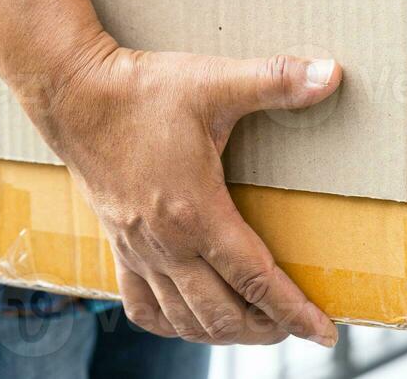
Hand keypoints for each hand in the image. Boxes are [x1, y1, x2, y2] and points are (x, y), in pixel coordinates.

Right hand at [40, 40, 342, 345]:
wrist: (74, 94)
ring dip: (225, 332)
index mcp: (196, 212)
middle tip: (298, 324)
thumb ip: (277, 80)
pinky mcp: (118, 245)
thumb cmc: (143, 90)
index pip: (256, 280)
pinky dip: (173, 324)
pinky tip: (191, 319)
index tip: (325, 333)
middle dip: (267, 328)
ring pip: (185, 319)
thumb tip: (331, 73)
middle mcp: (167, 244)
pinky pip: (144, 306)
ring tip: (259, 325)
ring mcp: (139, 250)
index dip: (294, 311)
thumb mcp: (216, 81)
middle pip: (223, 314)